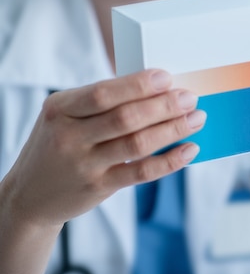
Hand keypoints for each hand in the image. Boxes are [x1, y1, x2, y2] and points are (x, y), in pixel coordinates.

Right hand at [1, 69, 205, 228]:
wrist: (29, 196)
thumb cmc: (58, 144)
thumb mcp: (65, 117)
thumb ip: (100, 104)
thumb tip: (158, 88)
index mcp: (60, 109)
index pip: (103, 93)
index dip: (138, 85)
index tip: (168, 77)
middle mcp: (69, 136)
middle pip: (125, 118)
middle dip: (164, 106)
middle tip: (191, 98)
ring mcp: (83, 164)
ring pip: (138, 144)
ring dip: (174, 129)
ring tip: (197, 118)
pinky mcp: (98, 187)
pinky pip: (141, 172)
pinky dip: (170, 160)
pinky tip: (189, 149)